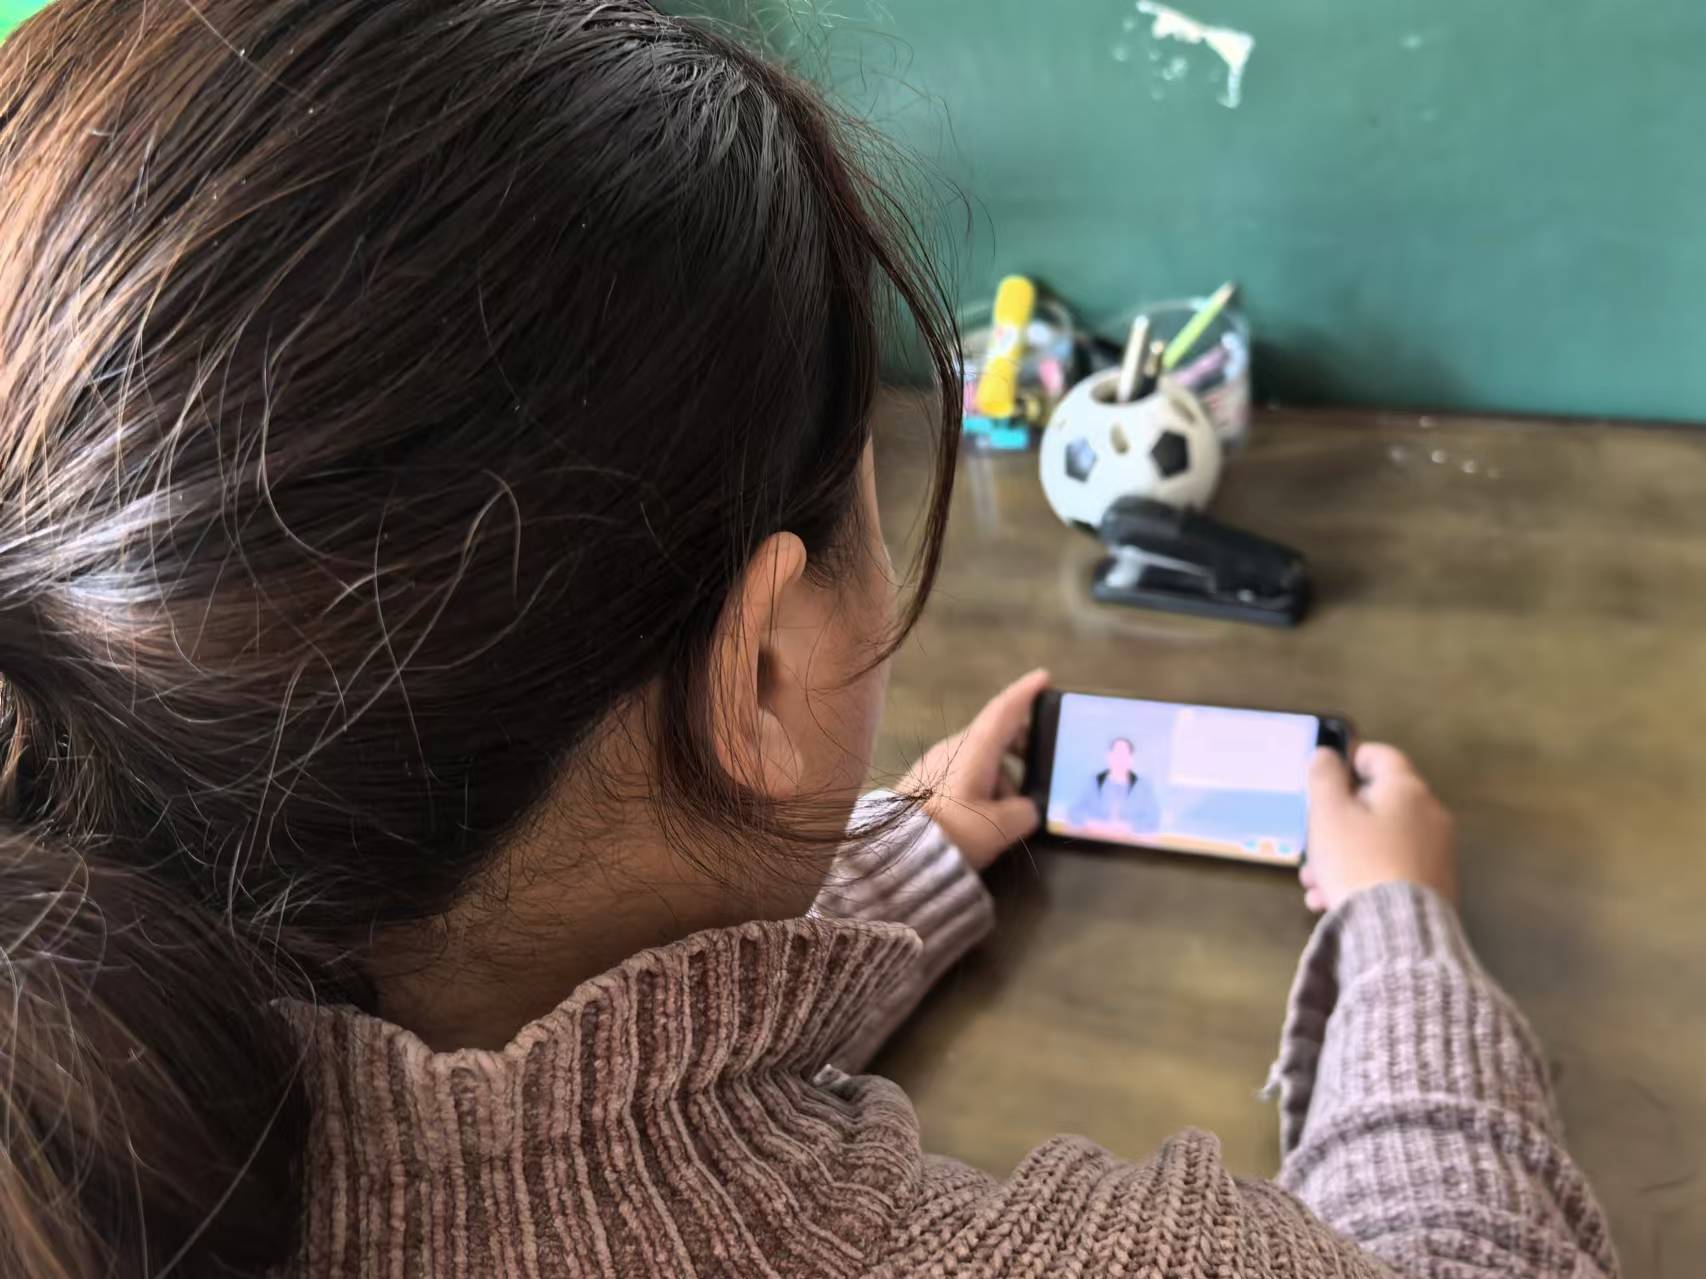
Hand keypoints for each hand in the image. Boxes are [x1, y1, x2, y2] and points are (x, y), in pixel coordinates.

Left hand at [902, 669, 1049, 869]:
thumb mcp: (998, 828)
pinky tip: (985, 818)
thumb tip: (1028, 809)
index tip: (1043, 677)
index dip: (1026, 693)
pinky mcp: (925, 781)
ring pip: (980, 759)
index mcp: (974, 749)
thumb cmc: (951, 831)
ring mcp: (936, 763)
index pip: (1004, 711)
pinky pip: (964, 774)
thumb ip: (1024, 813)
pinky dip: (983, 788)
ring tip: (1010, 815)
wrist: (892, 850)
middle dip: (1020, 749)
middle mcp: (954, 748)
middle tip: (1040, 765)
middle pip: (994, 736)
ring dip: (1002, 779)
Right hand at [1301, 743, 1457, 912]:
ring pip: (1382, 840)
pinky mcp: (1437, 884)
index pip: (1380, 756)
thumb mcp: (1328, 813)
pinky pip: (1393, 867)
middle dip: (1338, 821)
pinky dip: (1365, 874)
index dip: (1349, 760)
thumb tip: (1327, 754)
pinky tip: (1337, 898)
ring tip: (1315, 881)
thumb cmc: (1357, 860)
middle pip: (1378, 803)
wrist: (1397, 929)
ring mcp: (1437, 851)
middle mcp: (1430, 814)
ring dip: (1345, 852)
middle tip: (1310, 842)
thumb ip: (1324, 777)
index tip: (1325, 777)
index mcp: (1406, 789)